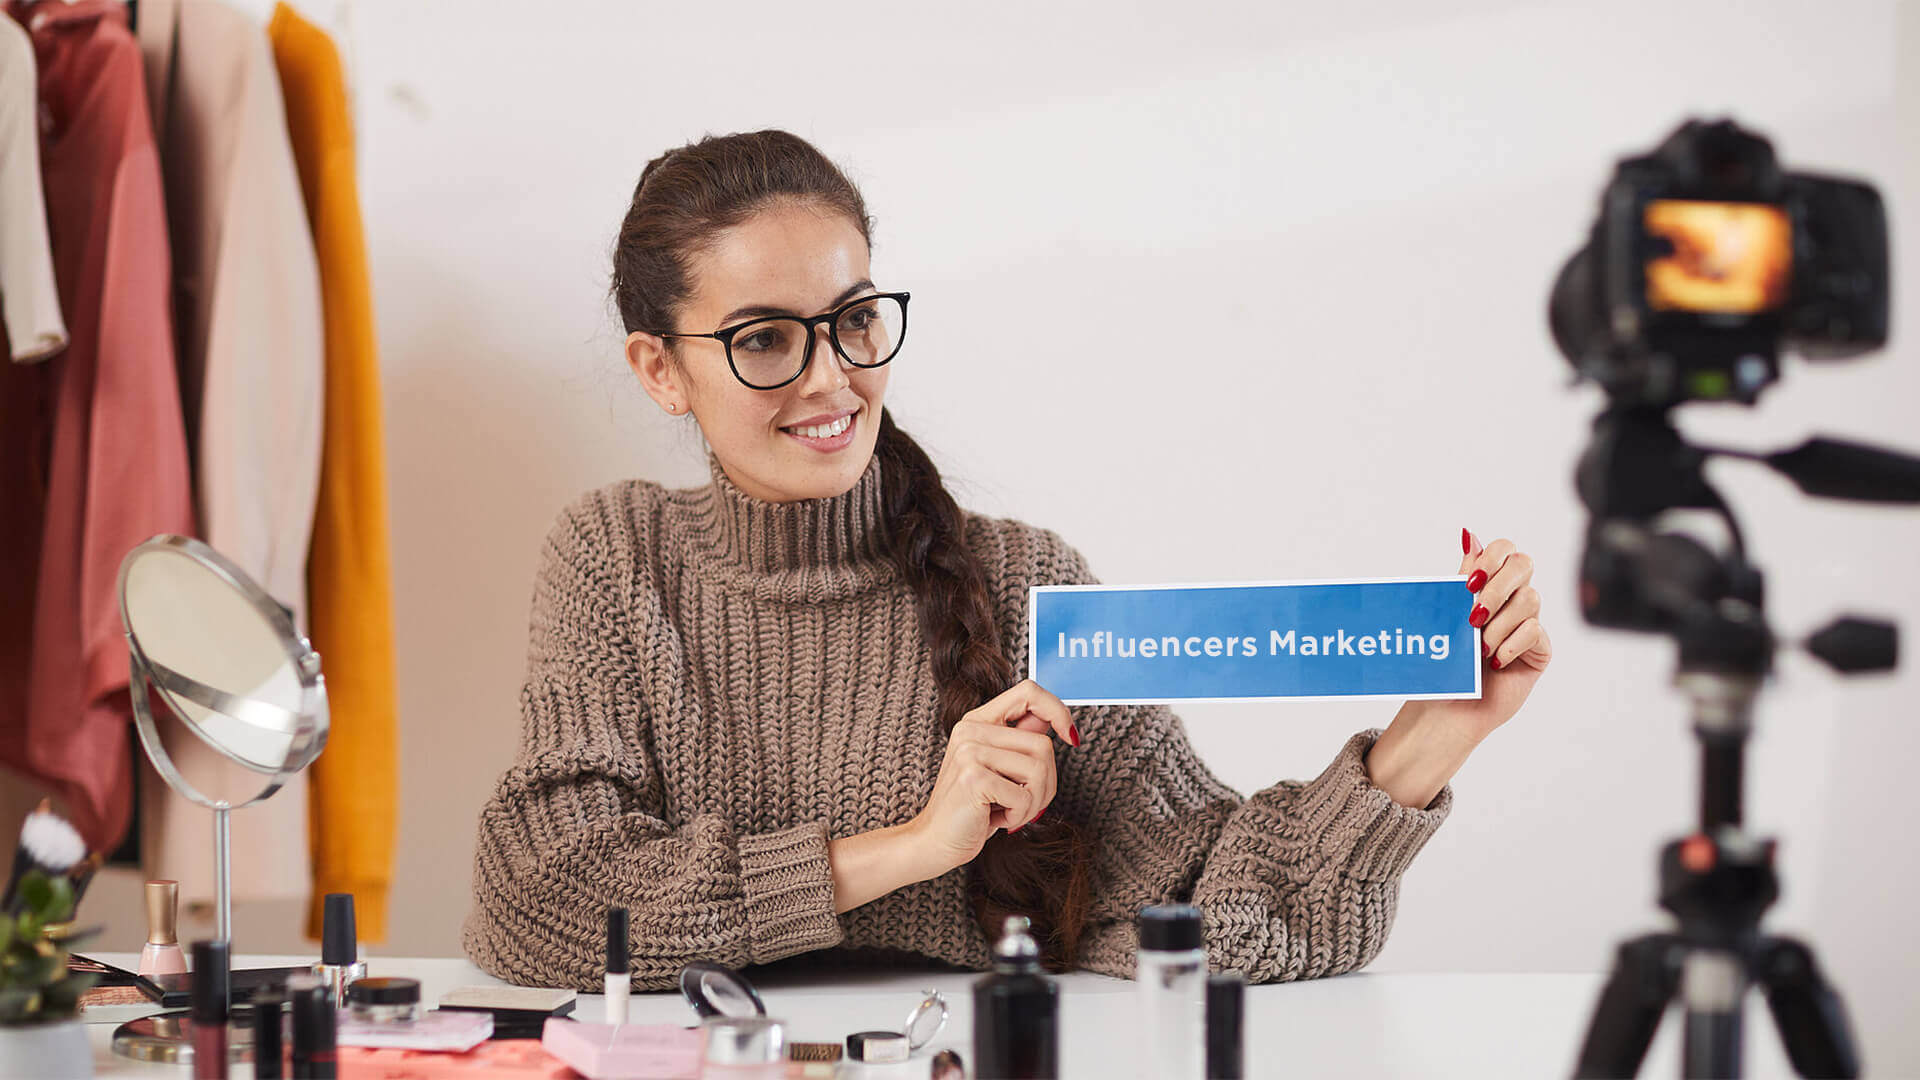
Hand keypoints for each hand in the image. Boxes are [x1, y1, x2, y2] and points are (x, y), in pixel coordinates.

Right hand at [906, 679, 1077, 876]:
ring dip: (1034, 803)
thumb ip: (1021, 740)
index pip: (1029, 692)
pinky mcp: (974, 777)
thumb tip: (1054, 720)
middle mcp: (971, 730)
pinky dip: (1019, 816)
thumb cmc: (974, 808)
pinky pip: (1024, 797)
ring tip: (1010, 812)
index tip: (1070, 738)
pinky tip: (998, 820)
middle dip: (1047, 783)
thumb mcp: (1000, 768)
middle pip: (1043, 744)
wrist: (937, 841)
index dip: (1057, 710)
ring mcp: (970, 751)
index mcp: (978, 720)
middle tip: (1026, 803)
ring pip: (1039, 770)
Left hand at [1427, 528, 1553, 743]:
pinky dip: (1510, 644)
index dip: (1492, 557)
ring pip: (1530, 599)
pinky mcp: (1539, 650)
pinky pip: (1535, 632)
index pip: (1506, 549)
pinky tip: (1494, 661)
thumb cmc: (1445, 661)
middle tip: (1473, 614)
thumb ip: (1462, 577)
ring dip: (1499, 623)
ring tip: (1479, 648)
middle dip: (1497, 587)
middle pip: (1525, 564)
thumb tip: (1468, 535)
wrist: (1448, 707)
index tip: (1470, 582)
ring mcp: (1529, 623)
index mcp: (1489, 585)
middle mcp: (1512, 600)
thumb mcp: (1449, 615)